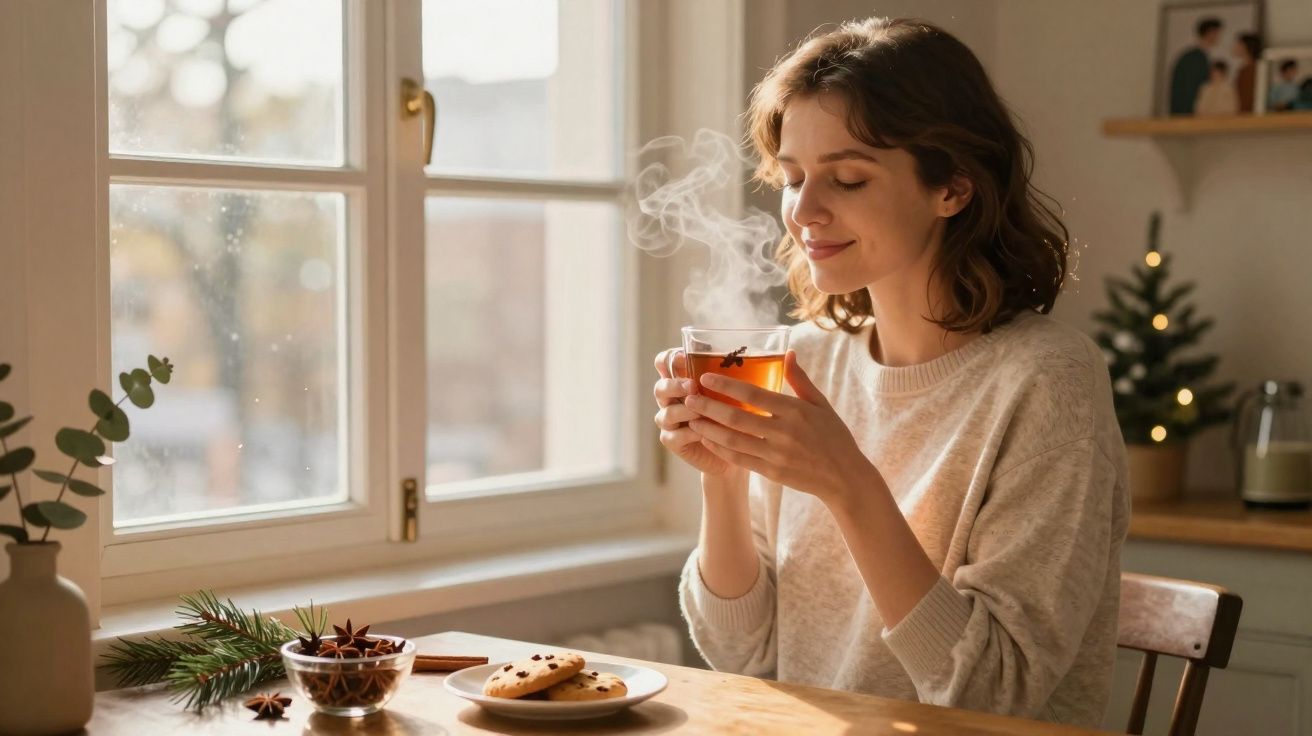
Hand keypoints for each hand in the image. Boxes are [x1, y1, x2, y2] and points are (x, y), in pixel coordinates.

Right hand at [653, 348, 733, 476]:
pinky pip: (673, 436)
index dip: (669, 359)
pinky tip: (703, 434)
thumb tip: (745, 357)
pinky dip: (688, 434)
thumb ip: (730, 376)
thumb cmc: (735, 414)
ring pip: (666, 413)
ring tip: (701, 413)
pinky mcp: (673, 441)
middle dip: (675, 385)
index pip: (664, 363)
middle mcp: (671, 400)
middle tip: (692, 386)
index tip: (684, 357)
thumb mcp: (734, 392)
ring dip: (683, 411)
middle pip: (660, 388)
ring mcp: (669, 421)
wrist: (737, 449)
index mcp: (681, 381)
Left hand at [684, 350, 873, 503]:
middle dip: (708, 407)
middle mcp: (784, 433)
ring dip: (708, 428)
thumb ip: (800, 380)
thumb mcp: (821, 404)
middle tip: (688, 397)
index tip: (705, 378)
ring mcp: (776, 455)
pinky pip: (739, 459)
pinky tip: (707, 439)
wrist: (844, 477)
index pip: (753, 395)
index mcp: (795, 411)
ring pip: (733, 440)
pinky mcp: (771, 472)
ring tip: (691, 417)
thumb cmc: (833, 436)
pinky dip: (720, 448)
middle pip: (736, 418)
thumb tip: (787, 352)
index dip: (726, 386)